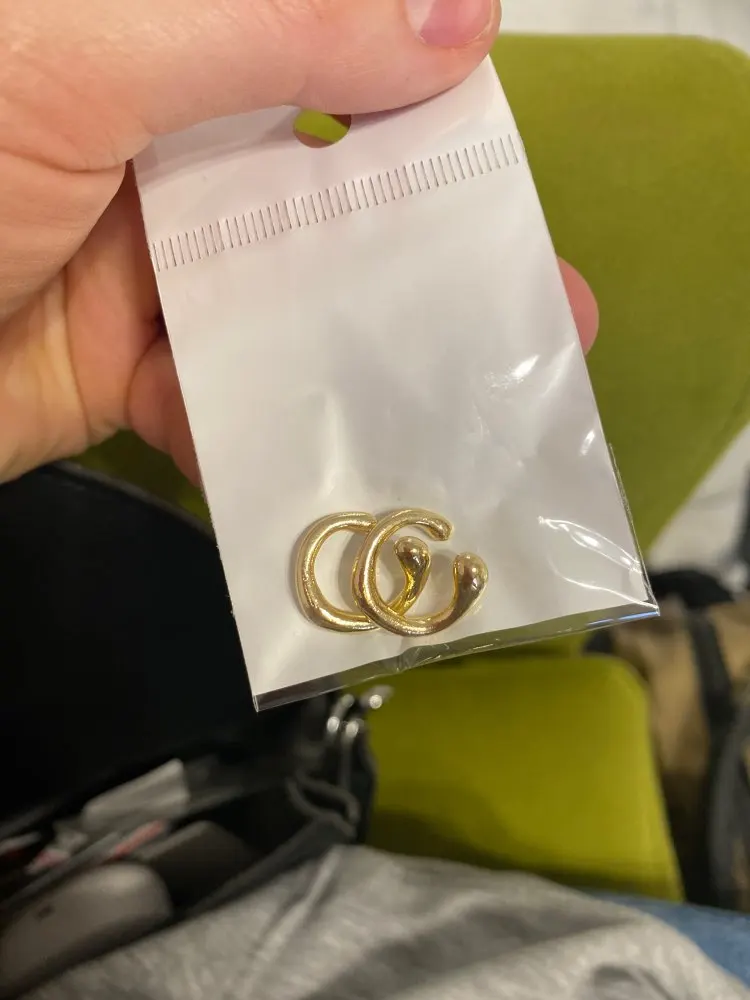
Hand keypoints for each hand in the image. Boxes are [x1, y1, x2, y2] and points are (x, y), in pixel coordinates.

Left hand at [0, 0, 595, 484]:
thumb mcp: (82, 53)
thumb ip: (274, 26)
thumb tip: (459, 18)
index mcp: (146, 37)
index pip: (313, 44)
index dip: (411, 81)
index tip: (494, 139)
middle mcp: (150, 139)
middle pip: (319, 183)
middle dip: (425, 240)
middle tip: (533, 292)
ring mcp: (141, 264)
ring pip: (284, 298)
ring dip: (373, 346)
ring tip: (484, 384)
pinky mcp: (122, 370)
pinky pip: (221, 394)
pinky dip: (272, 425)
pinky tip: (345, 450)